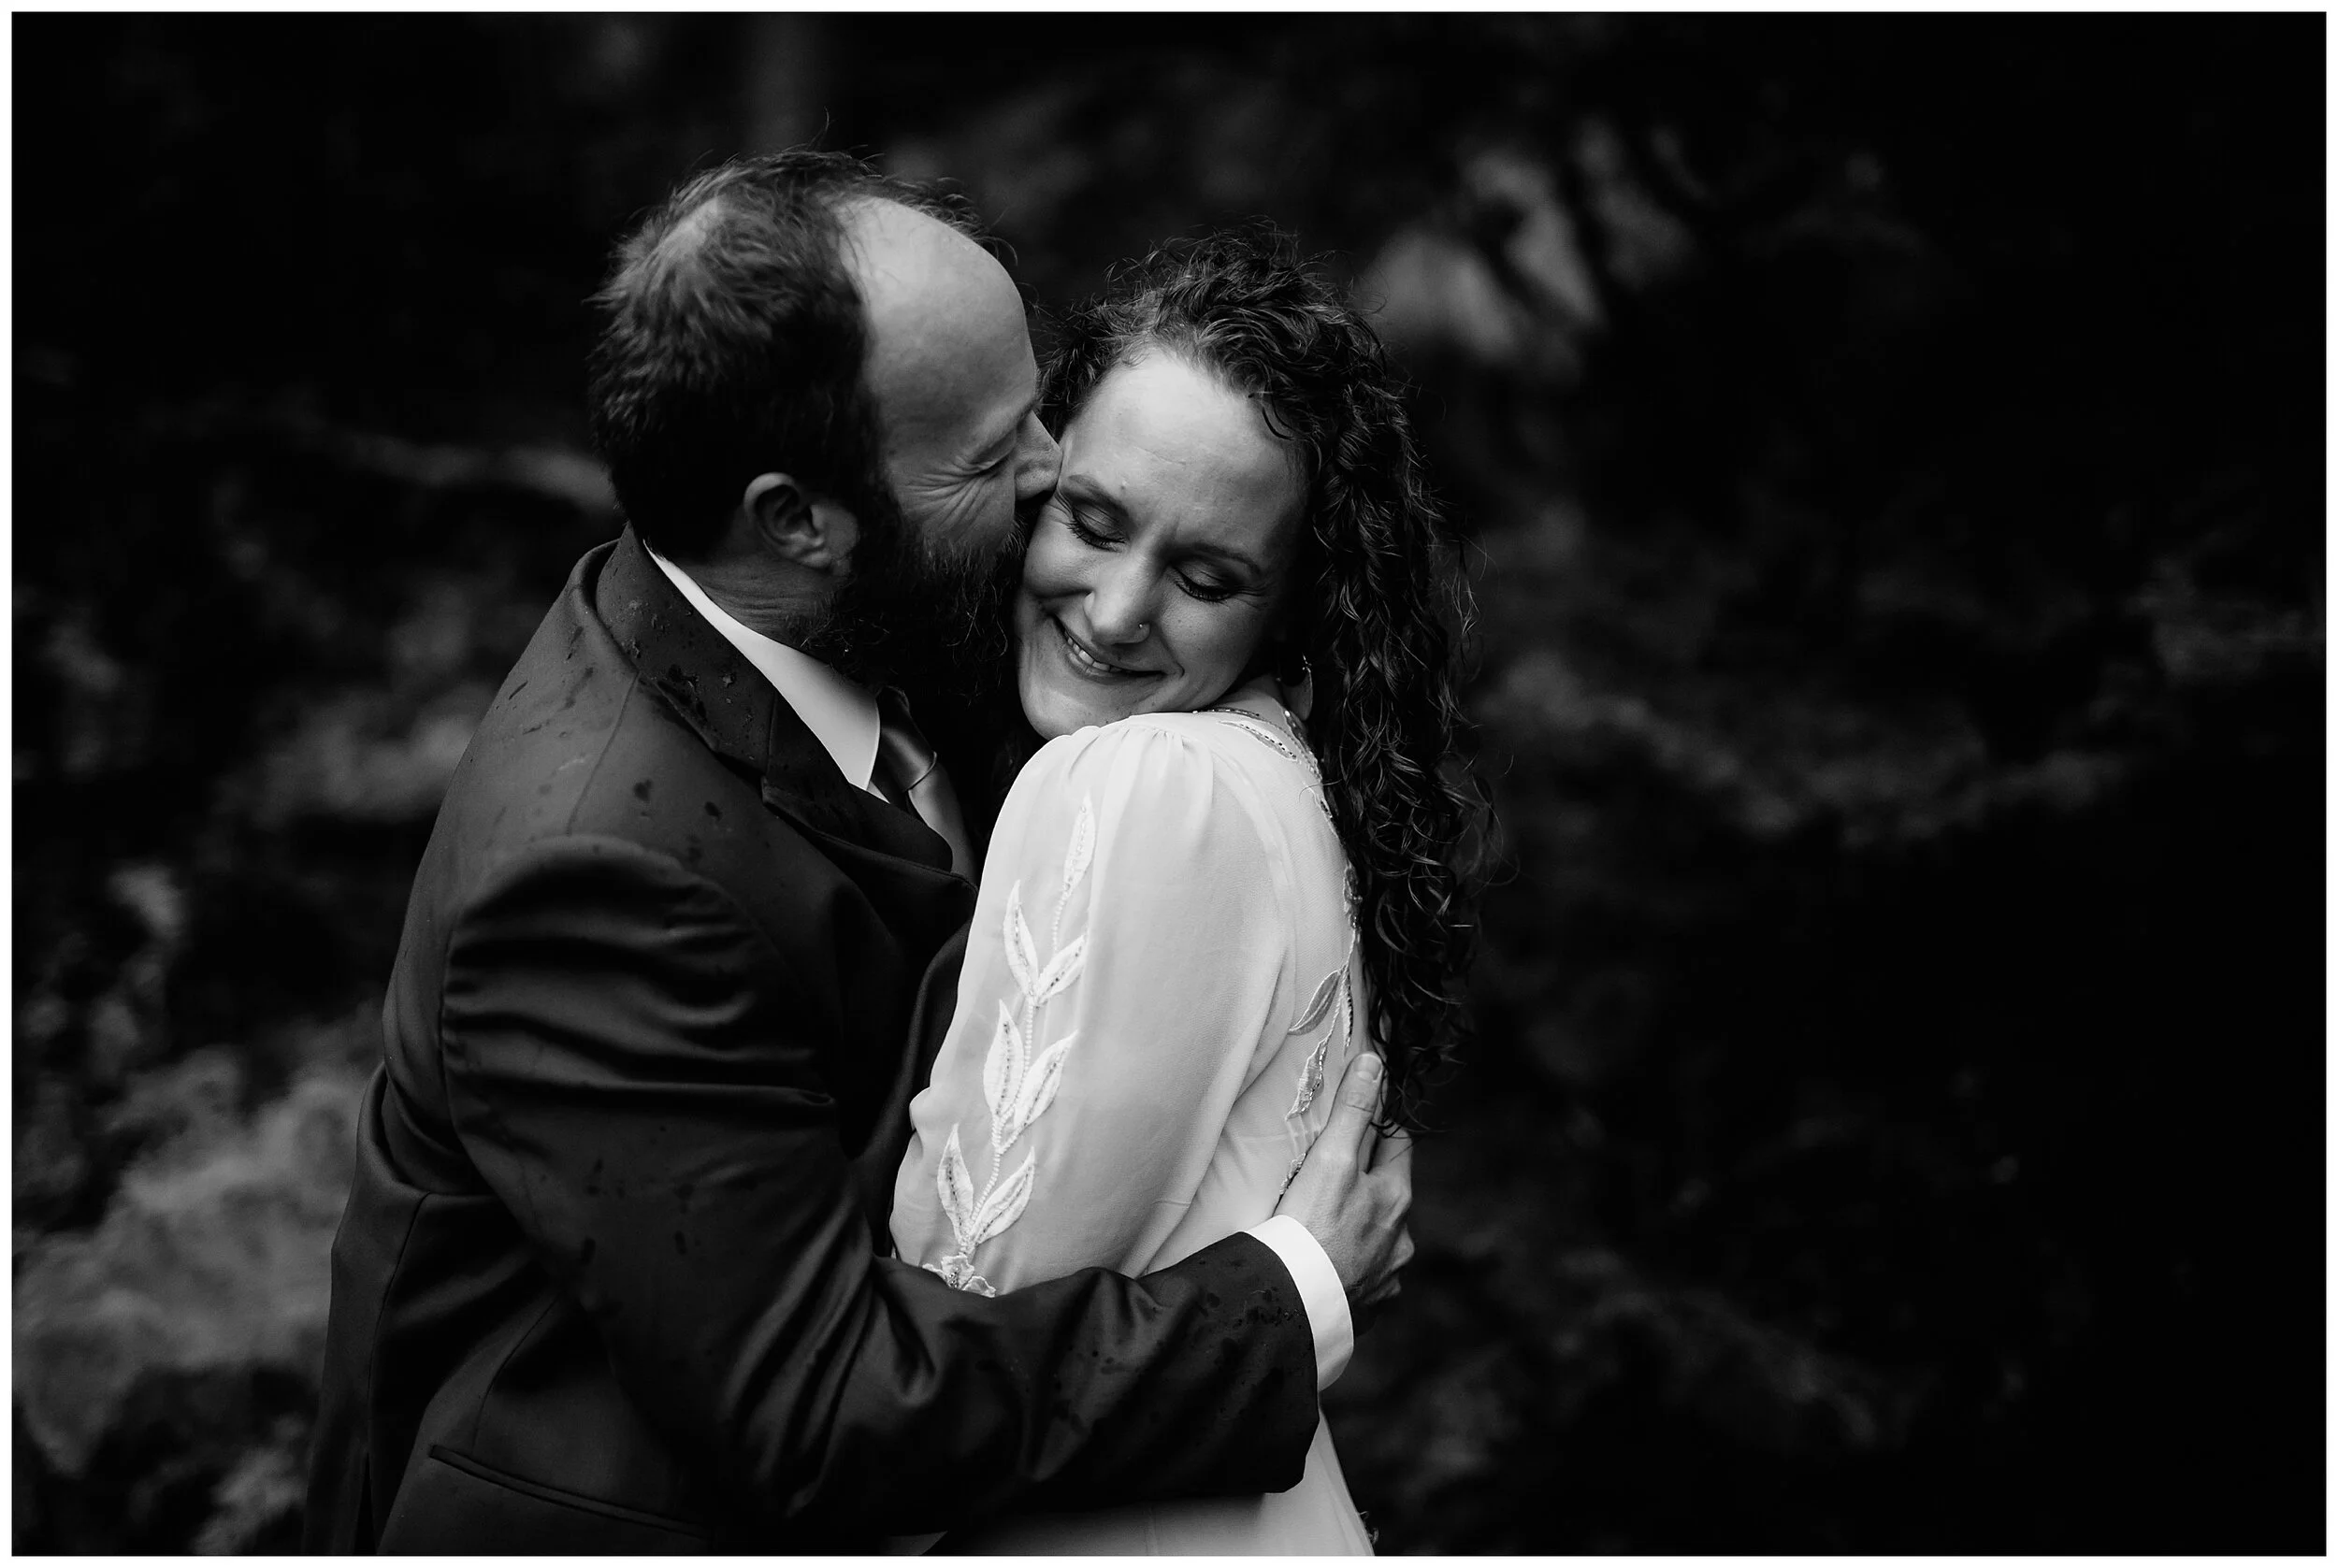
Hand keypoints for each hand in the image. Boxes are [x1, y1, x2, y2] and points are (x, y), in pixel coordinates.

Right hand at [1274, 1053, 1415, 1315]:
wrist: (1292, 1305)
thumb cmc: (1309, 1228)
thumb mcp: (1330, 1159)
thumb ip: (1352, 1112)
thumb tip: (1375, 1064)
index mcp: (1395, 1198)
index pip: (1398, 1144)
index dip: (1378, 1130)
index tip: (1356, 1125)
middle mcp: (1401, 1238)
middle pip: (1390, 1194)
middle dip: (1369, 1182)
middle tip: (1334, 1174)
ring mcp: (1387, 1276)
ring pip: (1379, 1238)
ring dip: (1362, 1229)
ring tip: (1326, 1226)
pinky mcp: (1368, 1307)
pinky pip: (1364, 1279)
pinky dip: (1351, 1269)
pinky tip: (1327, 1268)